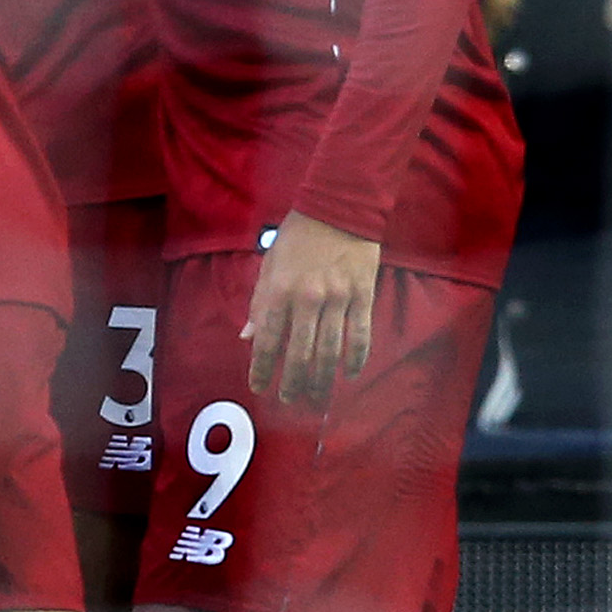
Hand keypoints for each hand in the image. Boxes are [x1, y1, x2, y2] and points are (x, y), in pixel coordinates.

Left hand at [244, 210, 381, 404]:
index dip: (262, 367)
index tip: (258, 387)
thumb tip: (247, 337)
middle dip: (292, 381)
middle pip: (300, 352)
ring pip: (330, 351)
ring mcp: (338, 299)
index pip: (268, 339)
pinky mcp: (363, 297)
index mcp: (280, 290)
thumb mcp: (269, 265)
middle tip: (289, 401)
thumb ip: (259, 303)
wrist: (338, 210)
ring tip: (315, 398)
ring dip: (322, 379)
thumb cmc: (297, 238)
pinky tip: (349, 375)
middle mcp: (308, 298)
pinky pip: (360, 336)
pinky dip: (355, 359)